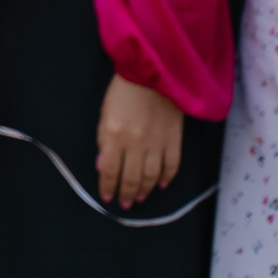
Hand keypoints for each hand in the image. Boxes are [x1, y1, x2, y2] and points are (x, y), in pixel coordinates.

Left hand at [96, 74, 183, 207]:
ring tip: (138, 198)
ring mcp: (157, 142)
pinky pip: (171, 165)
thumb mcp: (105, 113)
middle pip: (131, 177)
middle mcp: (136, 142)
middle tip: (124, 204)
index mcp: (114, 134)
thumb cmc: (124, 91)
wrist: (154, 74)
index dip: (108, 186)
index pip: (110, 170)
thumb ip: (104, 141)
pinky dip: (166, 177)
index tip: (106, 197)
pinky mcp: (174, 140)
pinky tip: (160, 184)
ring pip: (151, 176)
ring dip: (144, 190)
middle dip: (126, 193)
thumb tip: (103, 166)